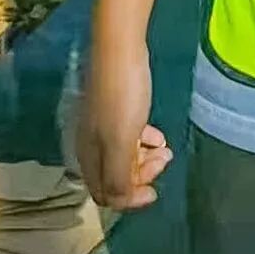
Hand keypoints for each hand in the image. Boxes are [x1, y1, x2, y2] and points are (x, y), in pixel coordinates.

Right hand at [76, 40, 173, 210]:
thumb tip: (120, 204)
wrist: (119, 49)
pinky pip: (128, 137)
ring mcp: (101, 126)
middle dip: (141, 176)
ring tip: (165, 148)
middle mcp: (91, 145)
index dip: (130, 199)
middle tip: (163, 160)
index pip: (105, 195)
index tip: (155, 190)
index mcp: (89, 157)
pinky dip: (144, 141)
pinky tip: (157, 133)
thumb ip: (118, 178)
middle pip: (115, 177)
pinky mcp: (114, 109)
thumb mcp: (121, 143)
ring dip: (146, 159)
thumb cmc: (122, 98)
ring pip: (123, 157)